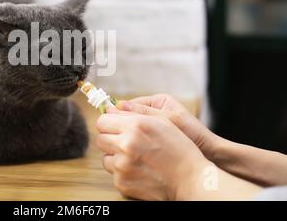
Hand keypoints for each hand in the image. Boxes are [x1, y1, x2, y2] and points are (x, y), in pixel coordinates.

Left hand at [96, 109, 211, 199]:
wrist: (190, 180)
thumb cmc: (179, 148)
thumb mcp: (162, 121)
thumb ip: (133, 112)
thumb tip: (110, 108)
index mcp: (135, 126)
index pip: (102, 121)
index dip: (109, 124)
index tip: (116, 127)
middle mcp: (126, 145)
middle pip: (100, 139)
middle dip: (111, 139)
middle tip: (126, 142)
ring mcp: (122, 165)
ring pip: (105, 157)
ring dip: (115, 156)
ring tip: (135, 157)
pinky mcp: (122, 182)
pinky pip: (113, 172)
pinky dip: (122, 171)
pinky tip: (139, 169)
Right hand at [117, 94, 220, 159]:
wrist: (210, 155)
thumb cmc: (193, 134)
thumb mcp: (168, 120)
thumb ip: (144, 113)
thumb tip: (117, 105)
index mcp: (157, 102)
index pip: (129, 105)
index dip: (118, 114)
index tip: (109, 122)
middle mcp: (153, 113)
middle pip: (127, 118)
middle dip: (121, 127)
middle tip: (116, 135)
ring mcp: (152, 128)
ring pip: (130, 131)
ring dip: (126, 137)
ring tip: (123, 144)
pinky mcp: (152, 142)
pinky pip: (136, 141)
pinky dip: (132, 146)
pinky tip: (130, 152)